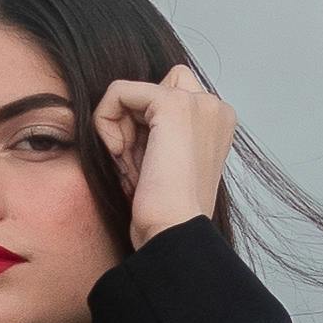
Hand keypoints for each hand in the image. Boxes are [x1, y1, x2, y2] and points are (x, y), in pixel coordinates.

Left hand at [98, 65, 235, 242]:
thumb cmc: (166, 212)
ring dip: (118, 127)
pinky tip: (118, 153)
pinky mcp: (172, 103)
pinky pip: (118, 91)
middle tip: (131, 163)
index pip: (165, 98)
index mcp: (217, 122)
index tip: (141, 165)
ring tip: (128, 164)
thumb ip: (155, 131)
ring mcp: (197, 102)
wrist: (174, 232)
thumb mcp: (164, 162)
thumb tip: (123, 108)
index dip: (142, 128)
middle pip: (151, 90)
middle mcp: (214, 107)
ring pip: (134, 92)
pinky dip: (105, 120)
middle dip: (131, 124)